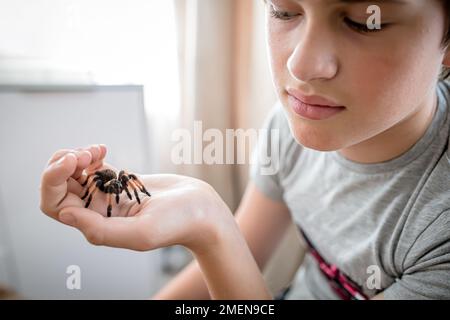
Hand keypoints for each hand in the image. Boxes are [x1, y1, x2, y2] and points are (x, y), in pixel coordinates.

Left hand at [39, 145, 233, 251]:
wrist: (201, 208)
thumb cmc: (177, 223)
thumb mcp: (140, 233)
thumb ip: (101, 230)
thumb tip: (64, 213)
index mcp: (97, 226)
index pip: (56, 204)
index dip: (54, 180)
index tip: (74, 160)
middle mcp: (98, 211)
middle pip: (59, 187)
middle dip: (63, 164)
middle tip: (84, 153)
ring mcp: (108, 194)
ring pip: (74, 174)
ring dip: (76, 156)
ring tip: (96, 149)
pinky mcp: (120, 181)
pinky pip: (93, 167)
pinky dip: (91, 154)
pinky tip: (102, 149)